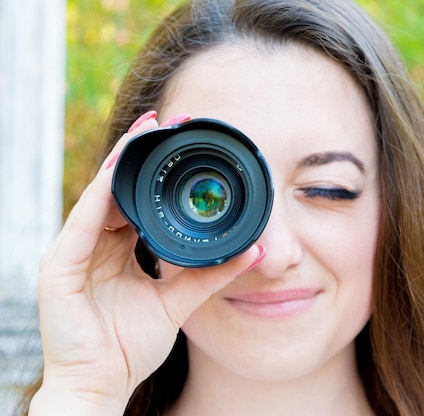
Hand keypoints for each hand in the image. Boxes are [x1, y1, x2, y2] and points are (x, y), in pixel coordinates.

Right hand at [30, 112, 263, 413]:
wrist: (100, 385)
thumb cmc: (129, 345)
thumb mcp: (177, 302)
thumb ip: (210, 275)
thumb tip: (253, 251)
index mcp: (117, 251)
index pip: (135, 199)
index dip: (157, 170)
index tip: (184, 141)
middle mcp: (93, 244)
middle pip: (118, 187)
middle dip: (143, 152)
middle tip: (174, 119)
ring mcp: (73, 252)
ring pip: (100, 194)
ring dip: (125, 158)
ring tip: (151, 127)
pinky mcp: (59, 265)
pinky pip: (84, 219)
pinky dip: (104, 190)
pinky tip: (124, 164)